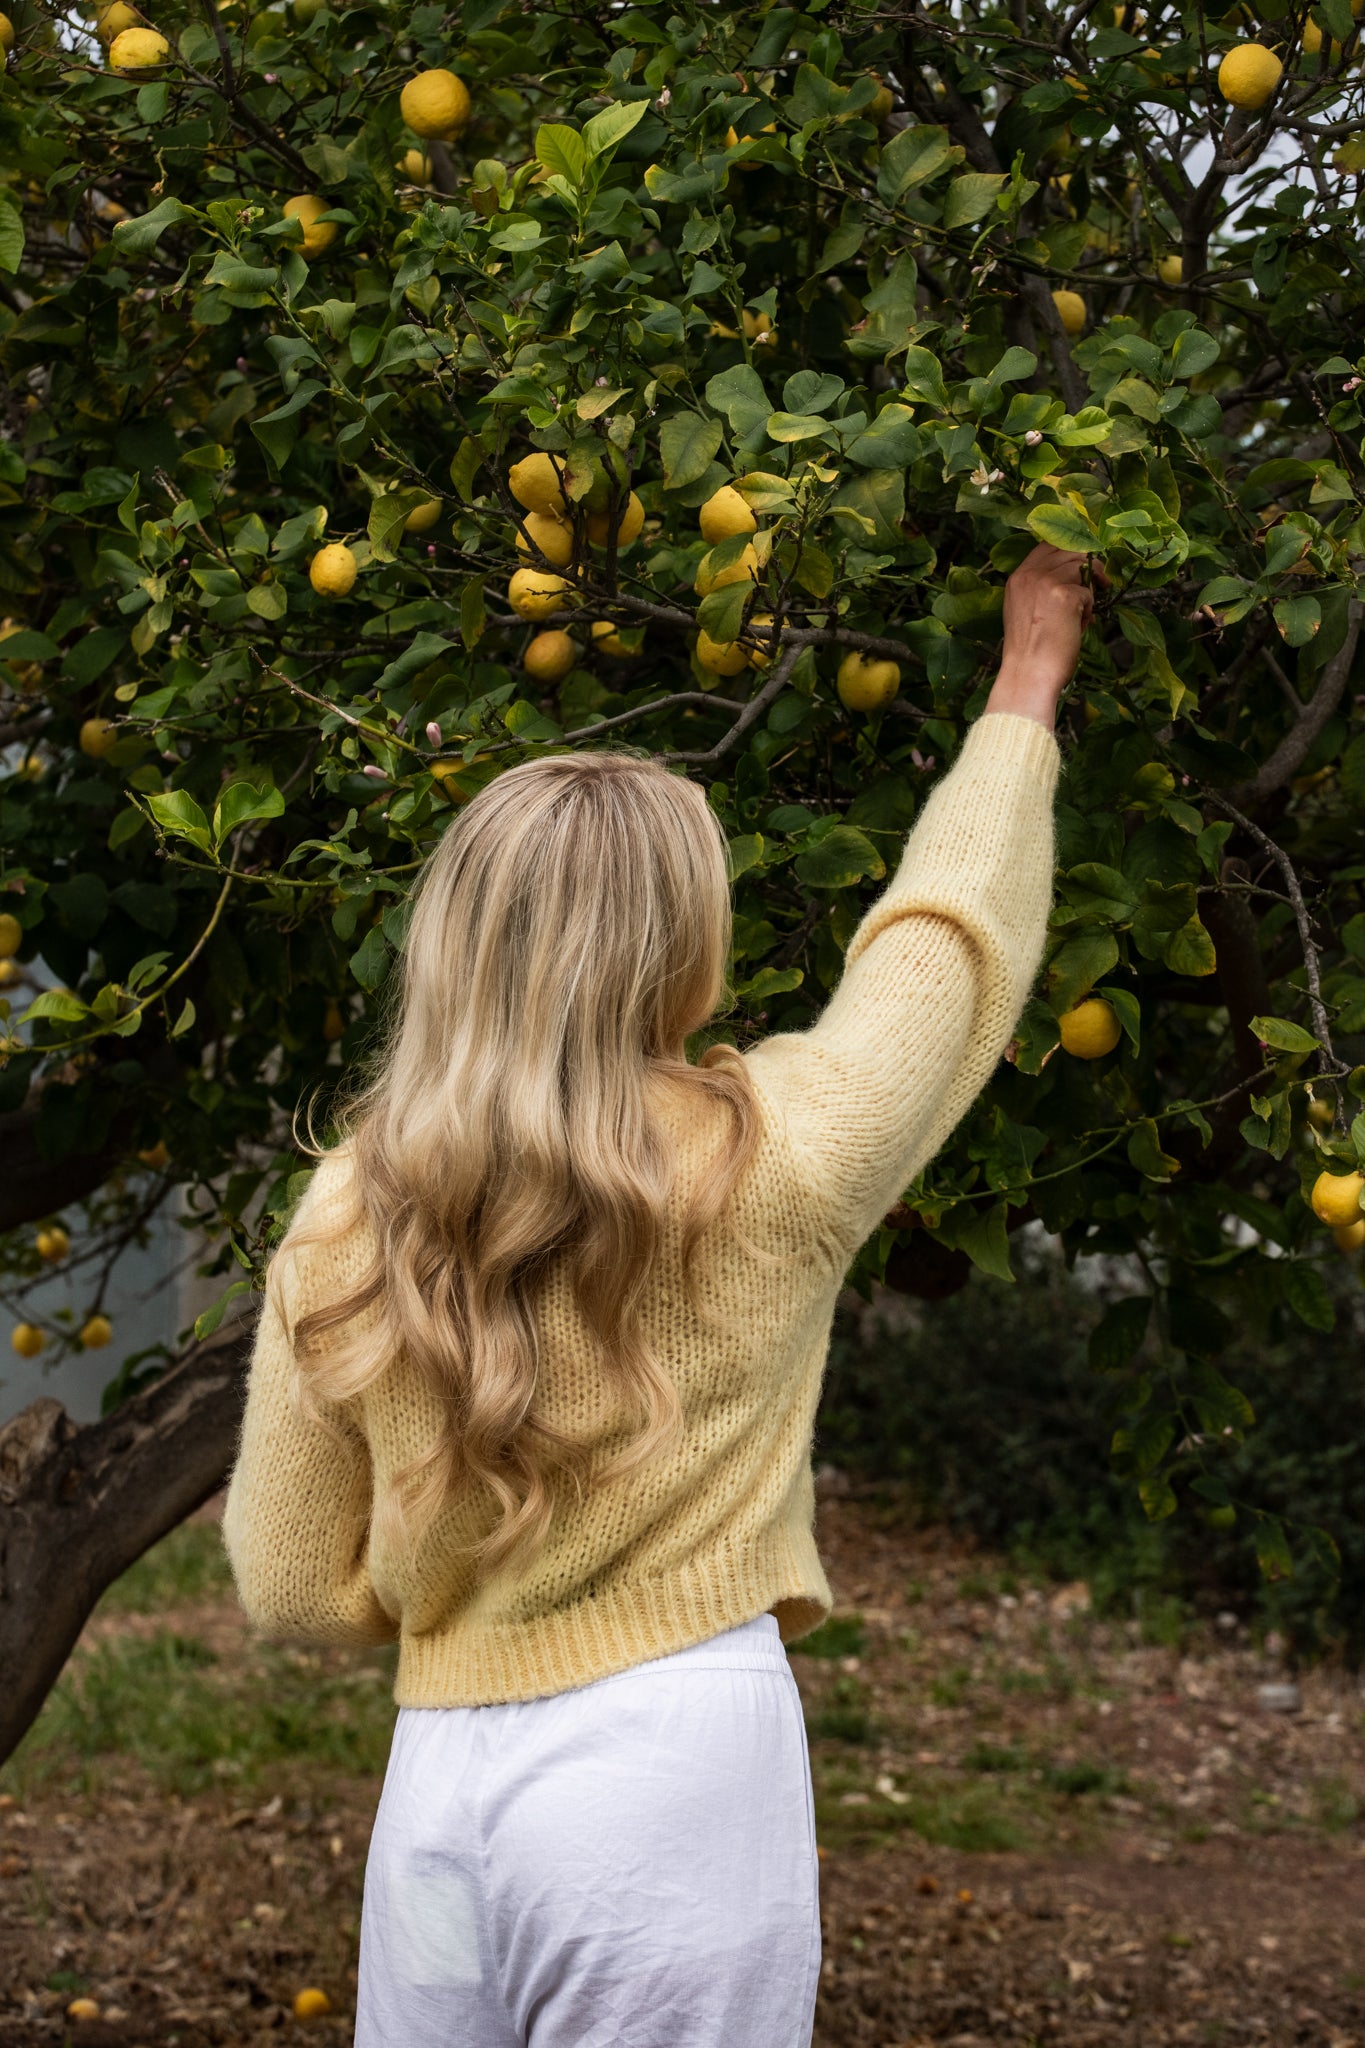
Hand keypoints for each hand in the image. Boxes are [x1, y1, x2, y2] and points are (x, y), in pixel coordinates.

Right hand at [984, 543, 1105, 730]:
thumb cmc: (1029, 652)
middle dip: (1088, 565)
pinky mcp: (1064, 595)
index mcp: (1017, 578)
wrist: (1028, 675)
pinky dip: (1089, 611)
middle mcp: (1029, 575)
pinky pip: (1089, 593)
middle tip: (1100, 583)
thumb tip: (1074, 574)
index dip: (1070, 548)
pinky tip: (1079, 627)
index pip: (1047, 544)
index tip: (1084, 560)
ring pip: (1081, 568)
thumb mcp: (1024, 610)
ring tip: (1081, 615)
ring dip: (1089, 590)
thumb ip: (1040, 588)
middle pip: (1069, 550)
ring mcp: (1046, 583)